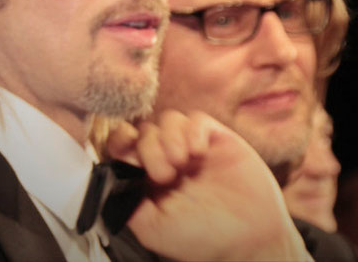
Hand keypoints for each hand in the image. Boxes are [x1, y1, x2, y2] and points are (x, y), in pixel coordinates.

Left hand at [109, 110, 308, 260]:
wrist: (250, 238)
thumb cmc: (203, 239)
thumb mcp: (152, 228)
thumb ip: (126, 202)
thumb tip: (107, 177)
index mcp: (149, 179)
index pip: (125, 145)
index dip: (122, 143)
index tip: (129, 158)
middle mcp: (170, 160)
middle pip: (145, 129)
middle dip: (149, 148)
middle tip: (165, 175)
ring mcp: (194, 148)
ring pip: (169, 119)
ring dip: (169, 137)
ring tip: (181, 163)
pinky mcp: (218, 139)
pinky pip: (197, 119)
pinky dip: (192, 131)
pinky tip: (198, 153)